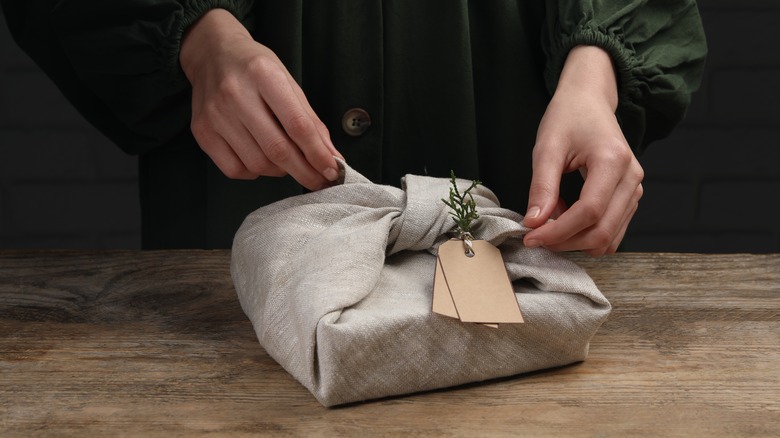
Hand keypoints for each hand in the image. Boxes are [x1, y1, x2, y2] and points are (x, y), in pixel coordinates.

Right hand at [180, 9, 341, 189]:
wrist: (212, 54)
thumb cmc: (255, 69)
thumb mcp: (288, 82)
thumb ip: (311, 120)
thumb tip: (331, 157)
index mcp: (264, 75)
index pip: (298, 125)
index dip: (318, 153)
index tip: (332, 170)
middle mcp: (235, 94)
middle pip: (277, 149)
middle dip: (304, 172)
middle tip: (319, 181)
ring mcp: (215, 115)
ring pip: (258, 164)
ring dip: (280, 171)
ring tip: (287, 161)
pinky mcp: (202, 132)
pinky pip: (235, 169)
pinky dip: (255, 172)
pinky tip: (261, 159)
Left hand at [522, 46, 643, 255]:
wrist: (589, 102)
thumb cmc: (568, 118)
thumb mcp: (547, 148)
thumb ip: (542, 187)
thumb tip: (534, 223)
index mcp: (613, 161)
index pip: (589, 212)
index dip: (558, 231)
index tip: (530, 237)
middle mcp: (632, 178)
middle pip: (602, 231)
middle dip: (565, 242)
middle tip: (534, 237)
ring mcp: (635, 189)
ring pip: (608, 237)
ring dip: (576, 241)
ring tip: (548, 223)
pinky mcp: (630, 197)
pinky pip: (612, 230)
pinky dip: (586, 234)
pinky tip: (564, 219)